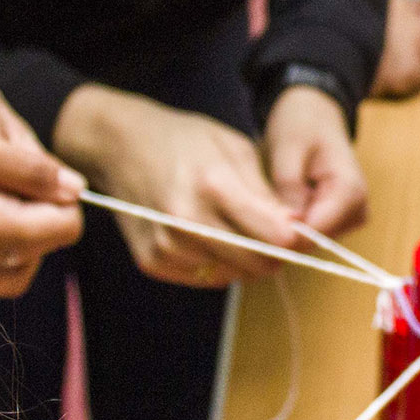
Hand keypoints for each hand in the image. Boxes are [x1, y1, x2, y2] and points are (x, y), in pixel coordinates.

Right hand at [54, 85, 298, 286]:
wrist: (122, 146)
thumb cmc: (184, 141)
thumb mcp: (234, 149)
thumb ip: (266, 194)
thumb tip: (296, 231)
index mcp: (212, 185)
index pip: (273, 237)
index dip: (293, 239)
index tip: (297, 231)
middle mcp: (186, 221)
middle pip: (256, 264)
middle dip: (273, 254)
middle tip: (271, 234)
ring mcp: (166, 246)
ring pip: (233, 275)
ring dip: (242, 259)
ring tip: (230, 225)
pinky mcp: (153, 262)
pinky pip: (206, 278)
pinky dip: (216, 263)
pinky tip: (206, 235)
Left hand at [263, 84, 368, 235]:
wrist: (315, 113)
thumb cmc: (301, 123)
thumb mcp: (288, 148)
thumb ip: (289, 188)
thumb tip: (288, 228)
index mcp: (351, 192)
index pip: (315, 234)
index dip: (281, 232)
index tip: (252, 219)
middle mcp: (358, 211)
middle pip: (312, 242)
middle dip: (281, 229)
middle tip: (257, 201)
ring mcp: (350, 218)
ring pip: (307, 241)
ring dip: (283, 226)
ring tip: (268, 195)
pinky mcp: (339, 220)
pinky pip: (308, 234)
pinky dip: (289, 222)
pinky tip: (278, 199)